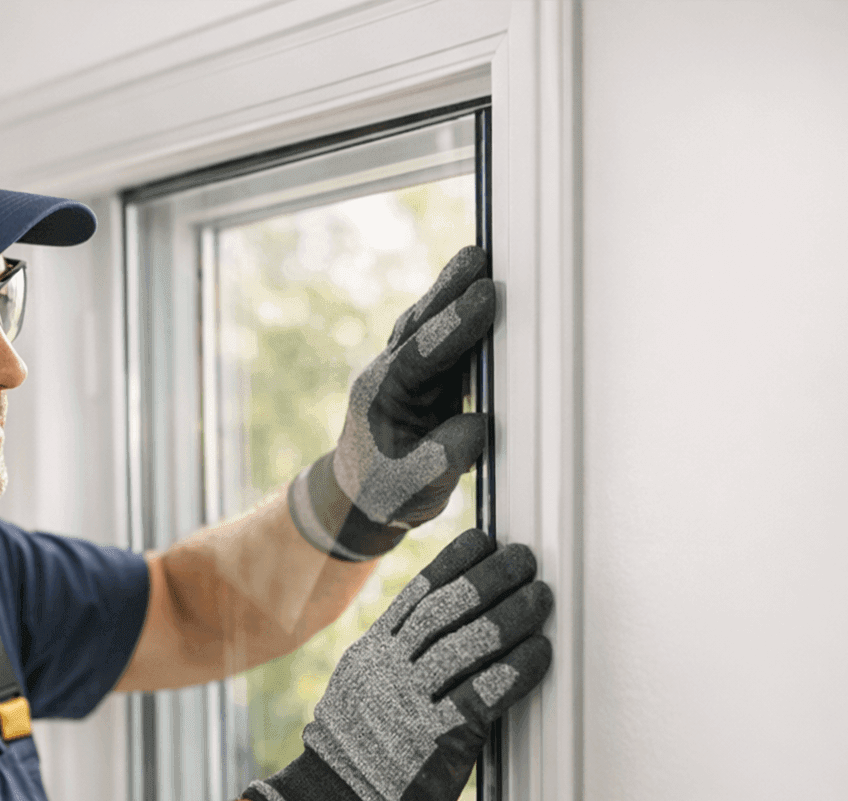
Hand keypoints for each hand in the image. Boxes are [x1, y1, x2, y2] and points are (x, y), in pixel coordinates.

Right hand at [245, 528, 551, 800]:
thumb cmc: (355, 752)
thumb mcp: (360, 690)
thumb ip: (393, 661)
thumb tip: (435, 633)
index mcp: (372, 654)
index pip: (417, 594)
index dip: (453, 562)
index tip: (483, 541)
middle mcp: (389, 670)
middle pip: (446, 609)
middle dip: (490, 578)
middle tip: (524, 559)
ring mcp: (411, 702)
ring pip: (466, 644)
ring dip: (510, 616)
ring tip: (540, 596)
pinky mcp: (436, 738)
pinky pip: (483, 694)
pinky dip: (516, 671)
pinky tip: (539, 653)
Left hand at [288, 246, 494, 560]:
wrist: (363, 496)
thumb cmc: (384, 494)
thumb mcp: (410, 489)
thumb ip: (440, 459)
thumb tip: (479, 424)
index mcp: (380, 396)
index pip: (417, 355)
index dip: (451, 327)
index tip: (482, 299)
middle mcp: (391, 374)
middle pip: (419, 324)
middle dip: (449, 290)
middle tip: (478, 257)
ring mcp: (407, 370)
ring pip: (430, 323)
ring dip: (454, 292)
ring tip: (481, 258)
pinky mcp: (427, 374)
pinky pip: (445, 337)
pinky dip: (462, 314)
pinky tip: (483, 288)